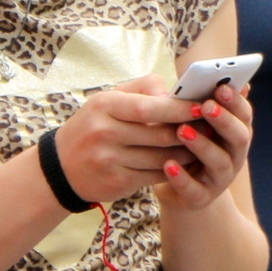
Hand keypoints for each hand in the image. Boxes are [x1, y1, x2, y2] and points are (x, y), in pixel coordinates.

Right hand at [51, 75, 189, 206]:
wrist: (61, 167)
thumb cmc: (92, 126)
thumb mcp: (107, 99)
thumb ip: (141, 88)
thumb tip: (173, 94)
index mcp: (104, 106)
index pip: (149, 108)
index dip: (178, 109)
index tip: (200, 107)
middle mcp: (104, 133)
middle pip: (159, 135)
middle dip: (189, 132)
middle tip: (210, 128)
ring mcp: (110, 160)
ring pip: (162, 157)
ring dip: (186, 153)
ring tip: (202, 145)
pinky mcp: (117, 182)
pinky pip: (155, 175)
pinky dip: (173, 169)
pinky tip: (183, 163)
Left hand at [158, 82, 253, 210]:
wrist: (181, 191)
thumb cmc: (187, 147)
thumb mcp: (196, 123)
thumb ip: (204, 103)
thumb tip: (218, 78)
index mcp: (235, 134)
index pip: (244, 115)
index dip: (236, 102)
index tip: (222, 87)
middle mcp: (234, 156)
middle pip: (239, 137)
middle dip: (224, 120)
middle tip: (206, 106)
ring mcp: (220, 179)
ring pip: (219, 162)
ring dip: (202, 145)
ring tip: (182, 131)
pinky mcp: (201, 197)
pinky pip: (194, 189)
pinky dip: (182, 177)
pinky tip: (168, 165)